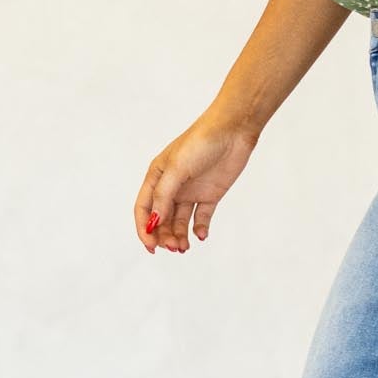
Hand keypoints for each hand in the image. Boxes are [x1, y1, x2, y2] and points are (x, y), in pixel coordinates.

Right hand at [134, 111, 258, 252]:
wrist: (233, 130)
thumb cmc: (200, 142)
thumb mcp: (177, 168)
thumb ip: (164, 195)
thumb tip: (154, 221)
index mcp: (157, 176)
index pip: (144, 208)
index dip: (144, 228)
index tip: (151, 246)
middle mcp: (172, 186)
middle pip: (162, 218)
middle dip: (164, 235)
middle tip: (174, 247)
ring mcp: (191, 191)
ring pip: (179, 221)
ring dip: (179, 235)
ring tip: (184, 246)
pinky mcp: (210, 194)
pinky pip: (201, 217)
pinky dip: (200, 229)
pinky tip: (201, 235)